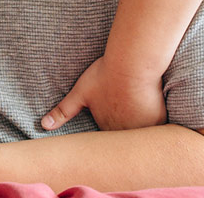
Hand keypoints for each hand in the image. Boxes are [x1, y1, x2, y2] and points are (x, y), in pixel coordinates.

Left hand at [42, 54, 166, 130]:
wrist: (132, 63)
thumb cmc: (105, 76)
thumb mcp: (80, 93)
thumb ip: (63, 111)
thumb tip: (43, 125)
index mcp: (107, 128)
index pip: (107, 139)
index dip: (109, 131)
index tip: (111, 122)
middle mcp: (125, 132)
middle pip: (125, 139)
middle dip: (125, 133)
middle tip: (127, 119)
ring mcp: (143, 128)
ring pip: (142, 135)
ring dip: (141, 131)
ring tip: (140, 118)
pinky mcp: (160, 120)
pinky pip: (160, 129)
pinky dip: (157, 126)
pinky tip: (154, 118)